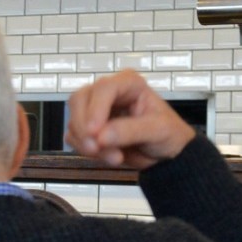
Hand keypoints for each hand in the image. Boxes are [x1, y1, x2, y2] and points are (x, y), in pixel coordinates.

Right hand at [65, 70, 195, 169]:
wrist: (166, 155)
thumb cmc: (169, 135)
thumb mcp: (158, 131)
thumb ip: (131, 131)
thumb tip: (101, 136)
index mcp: (128, 84)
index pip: (103, 88)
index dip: (95, 109)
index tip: (94, 133)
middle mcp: (108, 93)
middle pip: (79, 100)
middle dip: (84, 127)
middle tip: (96, 149)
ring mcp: (95, 110)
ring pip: (74, 120)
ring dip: (87, 143)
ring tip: (114, 157)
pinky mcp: (87, 127)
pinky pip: (73, 136)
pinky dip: (84, 150)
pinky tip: (106, 156)